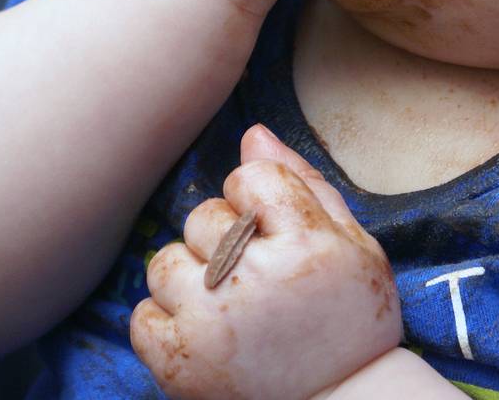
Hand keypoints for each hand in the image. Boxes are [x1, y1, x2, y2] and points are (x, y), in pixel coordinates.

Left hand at [129, 124, 401, 399]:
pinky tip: (204, 334)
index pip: (249, 179)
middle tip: (257, 281)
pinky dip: (166, 322)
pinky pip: (142, 314)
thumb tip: (252, 135)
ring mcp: (212, 323)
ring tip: (228, 307)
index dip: (258, 202)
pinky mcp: (181, 365)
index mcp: (307, 246)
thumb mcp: (355, 246)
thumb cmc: (352, 323)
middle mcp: (254, 280)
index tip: (274, 234)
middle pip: (204, 217)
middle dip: (225, 241)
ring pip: (166, 261)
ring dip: (191, 278)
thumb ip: (304, 184)